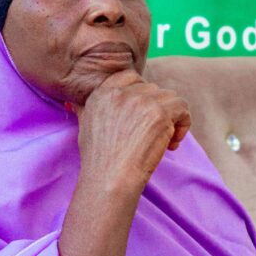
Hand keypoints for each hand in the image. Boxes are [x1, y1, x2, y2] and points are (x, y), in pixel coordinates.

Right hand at [69, 70, 190, 195]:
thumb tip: (72, 102)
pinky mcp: (160, 113)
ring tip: (165, 139)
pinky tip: (172, 143)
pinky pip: (182, 107)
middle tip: (152, 134)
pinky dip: (183, 124)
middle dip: (156, 110)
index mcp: (103, 91)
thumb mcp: (83, 125)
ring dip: (171, 117)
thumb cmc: (98, 159)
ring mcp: (142, 101)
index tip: (142, 116)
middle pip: (153, 89)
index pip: (131, 77)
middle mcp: (123, 92)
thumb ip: (83, 108)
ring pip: (170, 98)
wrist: (110, 178)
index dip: (142, 95)